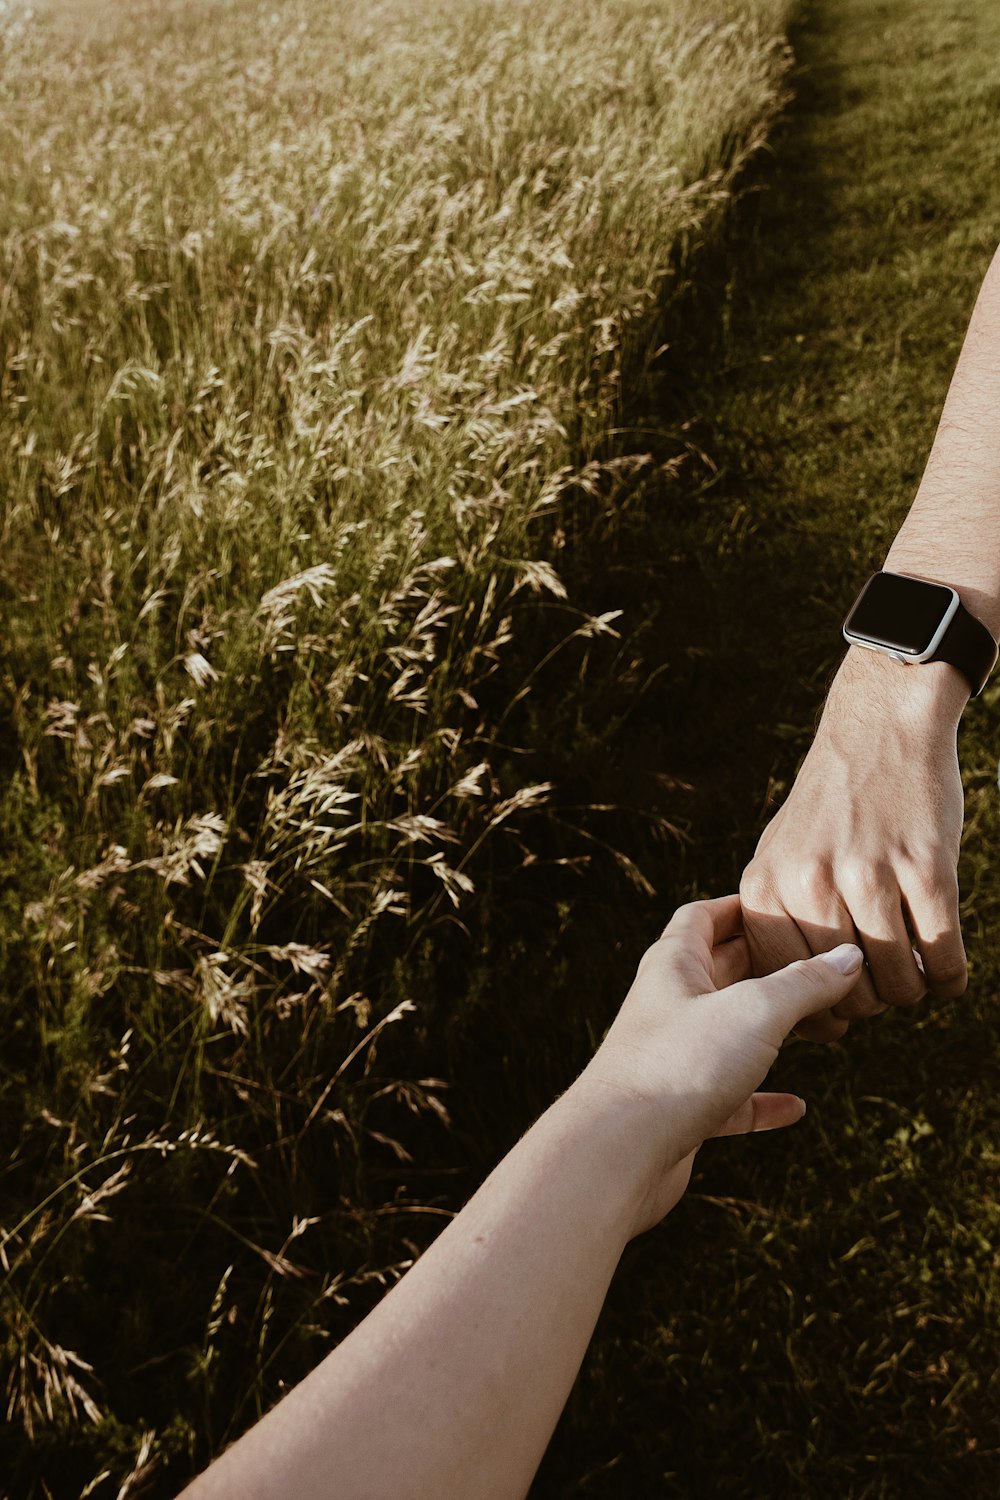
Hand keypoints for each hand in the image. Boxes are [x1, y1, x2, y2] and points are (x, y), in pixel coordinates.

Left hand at [577, 894, 864, 1236]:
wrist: (616, 1154)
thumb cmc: (677, 1067)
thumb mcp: (755, 1011)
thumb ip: (805, 983)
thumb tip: (850, 955)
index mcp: (673, 966)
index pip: (704, 916)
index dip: (742, 904)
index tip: (785, 902)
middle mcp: (669, 1007)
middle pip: (722, 972)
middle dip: (769, 965)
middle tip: (822, 962)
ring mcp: (674, 1059)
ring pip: (728, 1034)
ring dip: (771, 1030)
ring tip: (820, 1024)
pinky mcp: (682, 1110)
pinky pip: (730, 1096)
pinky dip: (762, 1100)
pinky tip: (796, 1107)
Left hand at [739, 649, 968, 1042]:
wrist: (879, 731)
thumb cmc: (830, 806)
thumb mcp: (779, 854)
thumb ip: (778, 920)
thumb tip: (798, 1007)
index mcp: (765, 884)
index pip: (784, 985)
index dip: (817, 1009)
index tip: (838, 1009)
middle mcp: (810, 881)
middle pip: (846, 992)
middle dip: (869, 1003)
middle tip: (881, 988)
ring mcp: (869, 872)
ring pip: (898, 982)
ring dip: (911, 991)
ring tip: (913, 977)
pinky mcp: (927, 866)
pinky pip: (943, 955)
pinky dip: (949, 977)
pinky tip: (947, 974)